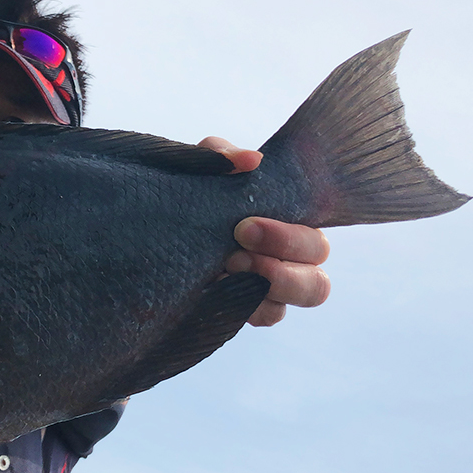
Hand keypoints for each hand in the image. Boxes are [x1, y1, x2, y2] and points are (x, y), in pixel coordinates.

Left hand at [198, 137, 331, 326]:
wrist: (156, 224)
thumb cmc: (193, 190)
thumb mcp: (201, 167)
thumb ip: (222, 156)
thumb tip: (251, 160)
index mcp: (291, 224)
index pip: (317, 243)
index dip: (289, 241)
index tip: (244, 227)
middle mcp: (291, 260)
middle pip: (317, 281)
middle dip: (278, 263)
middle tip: (234, 250)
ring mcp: (272, 289)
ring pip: (302, 300)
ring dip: (268, 288)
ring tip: (226, 268)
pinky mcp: (249, 308)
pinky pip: (270, 317)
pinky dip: (248, 307)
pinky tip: (216, 289)